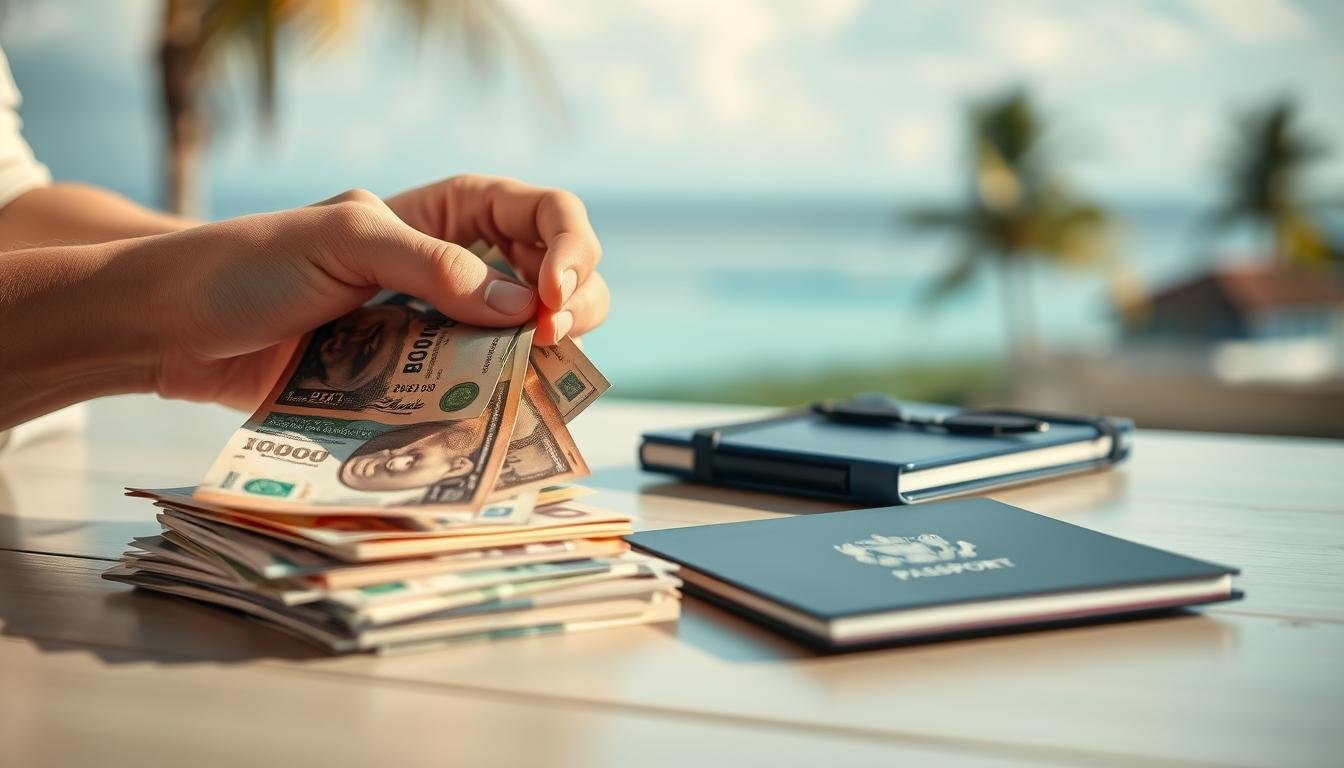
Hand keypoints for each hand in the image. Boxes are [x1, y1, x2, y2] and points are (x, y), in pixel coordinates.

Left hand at [145, 188, 547, 410]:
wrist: (169, 331)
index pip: (542, 215)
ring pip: (525, 342)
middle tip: (551, 343)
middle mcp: (453, 269)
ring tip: (532, 385)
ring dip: (546, 362)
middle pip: (556, 279)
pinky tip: (500, 421)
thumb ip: (434, 266)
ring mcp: (435, 330)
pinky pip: (475, 393)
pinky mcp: (410, 385)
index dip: (570, 249)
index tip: (552, 300)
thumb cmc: (245, 264)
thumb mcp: (342, 240)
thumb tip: (526, 308)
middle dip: (576, 305)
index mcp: (443, 215)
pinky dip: (500, 405)